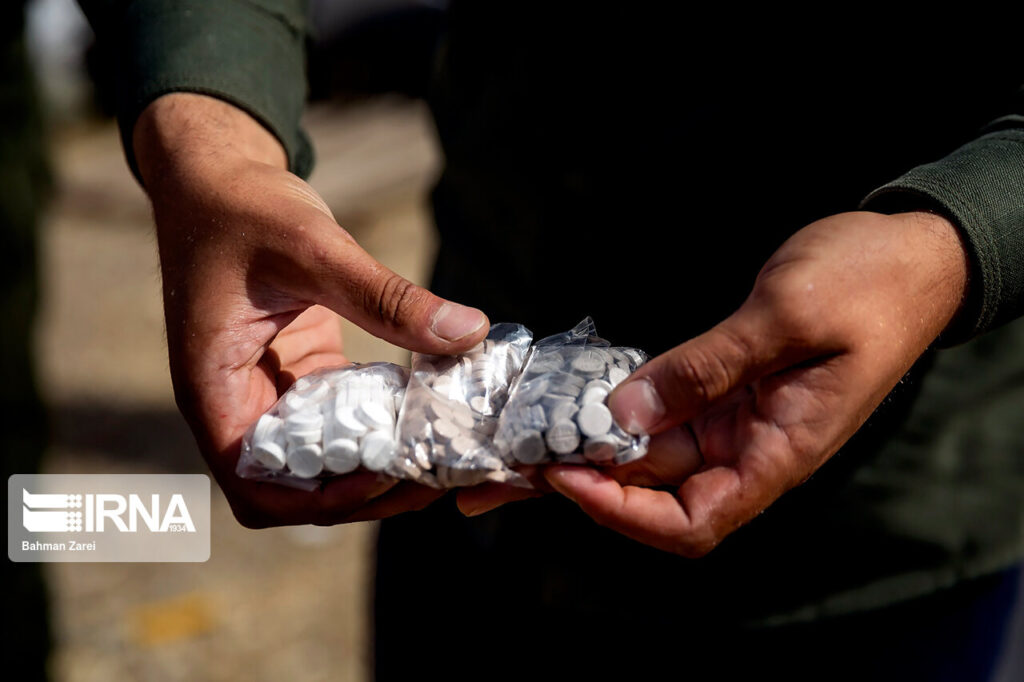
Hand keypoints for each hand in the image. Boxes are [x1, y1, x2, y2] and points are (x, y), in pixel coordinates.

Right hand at [134, 93, 488, 526]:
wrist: (218, 175)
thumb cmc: (243, 208)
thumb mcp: (314, 248)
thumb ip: (386, 297)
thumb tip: (468, 332)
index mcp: (216, 390)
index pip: (256, 486)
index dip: (318, 500)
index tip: (383, 476)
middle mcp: (239, 403)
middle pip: (297, 486)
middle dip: (364, 493)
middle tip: (436, 475)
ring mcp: (273, 389)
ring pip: (325, 456)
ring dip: (379, 463)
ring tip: (443, 454)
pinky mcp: (303, 368)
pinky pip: (343, 415)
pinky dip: (381, 422)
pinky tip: (429, 410)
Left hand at [459, 211, 967, 554]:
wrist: (913, 254)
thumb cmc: (868, 283)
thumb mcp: (785, 316)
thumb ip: (705, 368)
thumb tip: (625, 415)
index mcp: (778, 452)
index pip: (692, 524)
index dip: (623, 514)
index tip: (566, 477)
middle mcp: (752, 448)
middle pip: (658, 494)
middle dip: (588, 483)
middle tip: (516, 461)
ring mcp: (737, 419)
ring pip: (653, 453)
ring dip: (596, 447)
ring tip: (532, 431)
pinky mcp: (727, 388)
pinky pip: (665, 412)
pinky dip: (622, 408)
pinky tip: (576, 396)